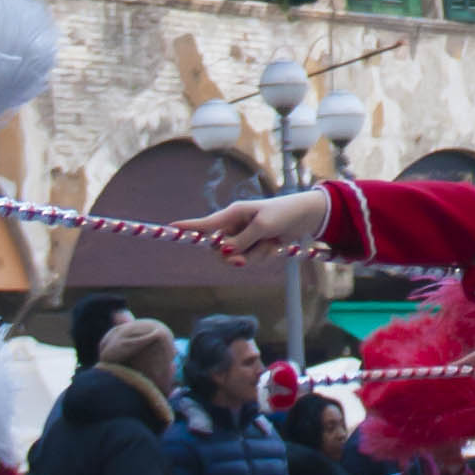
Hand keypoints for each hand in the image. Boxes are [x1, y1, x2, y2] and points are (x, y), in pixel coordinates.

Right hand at [180, 188, 330, 256]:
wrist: (305, 217)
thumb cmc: (283, 213)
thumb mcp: (263, 226)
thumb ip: (242, 240)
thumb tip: (225, 253)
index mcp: (233, 214)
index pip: (205, 224)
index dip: (187, 227)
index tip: (169, 228)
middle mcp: (235, 227)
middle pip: (219, 250)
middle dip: (232, 257)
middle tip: (242, 260)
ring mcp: (245, 238)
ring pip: (238, 259)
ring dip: (255, 255)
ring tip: (270, 242)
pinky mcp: (255, 247)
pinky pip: (252, 261)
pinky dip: (264, 257)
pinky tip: (274, 245)